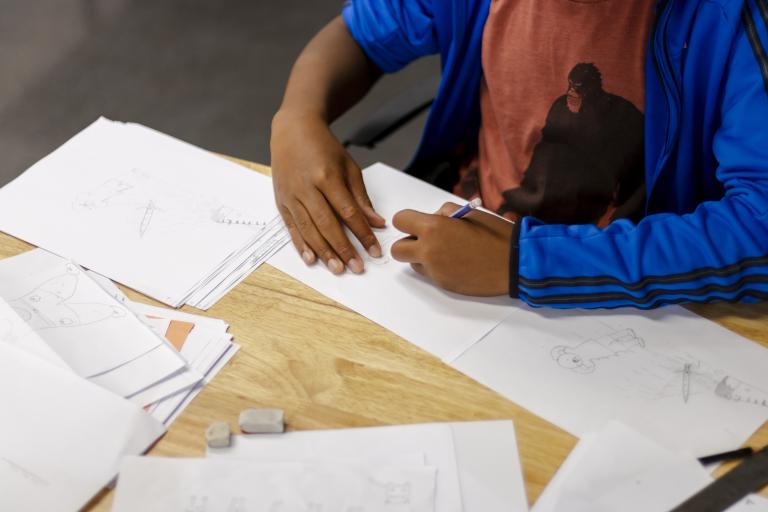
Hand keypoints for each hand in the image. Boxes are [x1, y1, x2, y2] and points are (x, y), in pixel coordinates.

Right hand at [271, 110, 385, 273]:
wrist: (292, 130)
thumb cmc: (323, 147)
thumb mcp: (348, 166)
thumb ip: (361, 197)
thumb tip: (376, 223)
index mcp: (326, 176)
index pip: (348, 212)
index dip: (362, 234)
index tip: (374, 251)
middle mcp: (306, 188)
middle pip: (327, 225)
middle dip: (344, 249)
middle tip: (357, 267)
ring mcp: (291, 196)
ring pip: (309, 230)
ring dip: (324, 252)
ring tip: (338, 269)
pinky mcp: (281, 202)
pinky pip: (291, 228)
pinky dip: (302, 246)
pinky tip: (312, 260)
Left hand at [390, 202, 513, 295]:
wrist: (513, 263)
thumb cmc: (495, 235)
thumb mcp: (469, 213)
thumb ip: (445, 213)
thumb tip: (434, 217)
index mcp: (434, 228)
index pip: (400, 221)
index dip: (408, 220)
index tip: (417, 222)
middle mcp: (429, 250)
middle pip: (397, 249)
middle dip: (408, 243)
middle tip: (426, 240)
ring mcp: (435, 270)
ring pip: (412, 264)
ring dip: (421, 257)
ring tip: (445, 252)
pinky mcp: (443, 284)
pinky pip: (430, 274)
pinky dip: (437, 268)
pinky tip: (457, 263)